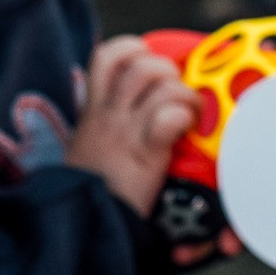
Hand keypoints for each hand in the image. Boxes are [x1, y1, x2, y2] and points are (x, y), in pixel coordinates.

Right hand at [66, 36, 199, 218]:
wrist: (83, 224)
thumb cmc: (94, 188)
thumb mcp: (91, 146)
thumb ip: (110, 124)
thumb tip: (147, 106)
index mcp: (94, 110)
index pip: (107, 56)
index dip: (134, 50)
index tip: (151, 63)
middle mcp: (107, 114)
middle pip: (140, 62)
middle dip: (169, 69)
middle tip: (178, 92)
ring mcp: (125, 131)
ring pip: (160, 82)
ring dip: (185, 92)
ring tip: (192, 112)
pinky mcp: (144, 153)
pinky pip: (168, 115)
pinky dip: (185, 116)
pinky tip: (187, 130)